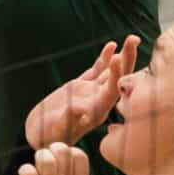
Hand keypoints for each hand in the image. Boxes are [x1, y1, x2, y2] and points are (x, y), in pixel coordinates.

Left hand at [12, 143, 91, 174]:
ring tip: (37, 167)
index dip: (69, 152)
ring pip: (45, 158)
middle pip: (62, 152)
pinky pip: (28, 171)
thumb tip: (74, 168)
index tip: (62, 160)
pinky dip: (25, 170)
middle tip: (47, 159)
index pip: (80, 156)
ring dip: (39, 158)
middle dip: (53, 150)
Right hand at [25, 36, 139, 147]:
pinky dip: (104, 59)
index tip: (118, 58)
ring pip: (110, 72)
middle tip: (134, 39)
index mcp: (97, 112)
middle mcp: (99, 101)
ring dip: (121, 56)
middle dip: (127, 59)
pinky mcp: (81, 87)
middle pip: (118, 78)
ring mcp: (91, 93)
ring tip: (131, 38)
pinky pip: (96, 71)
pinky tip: (112, 45)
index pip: (112, 90)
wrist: (39, 136)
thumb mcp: (57, 127)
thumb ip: (69, 117)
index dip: (117, 74)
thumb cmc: (47, 136)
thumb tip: (83, 108)